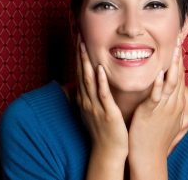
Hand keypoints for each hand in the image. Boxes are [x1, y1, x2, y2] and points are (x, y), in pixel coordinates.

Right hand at [76, 36, 127, 155]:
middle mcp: (87, 101)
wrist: (108, 152)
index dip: (79, 57)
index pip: (80, 74)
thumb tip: (88, 86)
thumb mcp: (92, 112)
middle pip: (81, 73)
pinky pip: (102, 94)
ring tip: (84, 46)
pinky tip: (98, 68)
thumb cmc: (102, 131)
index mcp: (84, 99)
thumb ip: (90, 97)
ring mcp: (95, 107)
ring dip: (86, 62)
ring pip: (88, 81)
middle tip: (79, 36)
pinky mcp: (107, 113)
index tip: (79, 42)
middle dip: (80, 54)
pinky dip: (99, 81)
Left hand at [128, 44, 184, 163]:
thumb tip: (165, 92)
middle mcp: (172, 104)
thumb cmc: (153, 135)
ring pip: (171, 84)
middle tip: (179, 40)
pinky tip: (159, 73)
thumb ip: (165, 103)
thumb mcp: (164, 117)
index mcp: (174, 103)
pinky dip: (159, 85)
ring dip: (172, 66)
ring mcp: (163, 109)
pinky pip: (156, 97)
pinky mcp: (151, 113)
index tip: (178, 46)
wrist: (148, 155)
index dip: (179, 61)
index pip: (179, 78)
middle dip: (178, 58)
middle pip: (178, 77)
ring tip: (174, 51)